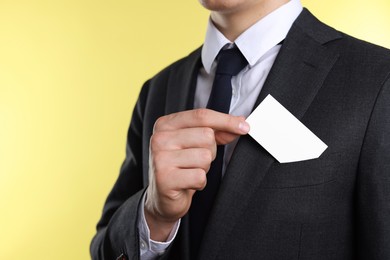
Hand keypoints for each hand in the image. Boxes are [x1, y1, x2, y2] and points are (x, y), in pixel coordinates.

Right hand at [144, 109, 249, 240]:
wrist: (161, 197)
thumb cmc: (181, 167)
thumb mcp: (195, 144)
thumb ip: (217, 132)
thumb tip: (241, 123)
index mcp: (165, 125)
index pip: (201, 116)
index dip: (226, 121)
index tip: (245, 127)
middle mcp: (159, 138)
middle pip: (206, 136)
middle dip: (210, 151)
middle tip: (195, 161)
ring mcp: (160, 158)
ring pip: (205, 157)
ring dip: (204, 168)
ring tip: (189, 172)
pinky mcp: (164, 179)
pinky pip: (199, 176)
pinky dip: (199, 183)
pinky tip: (187, 184)